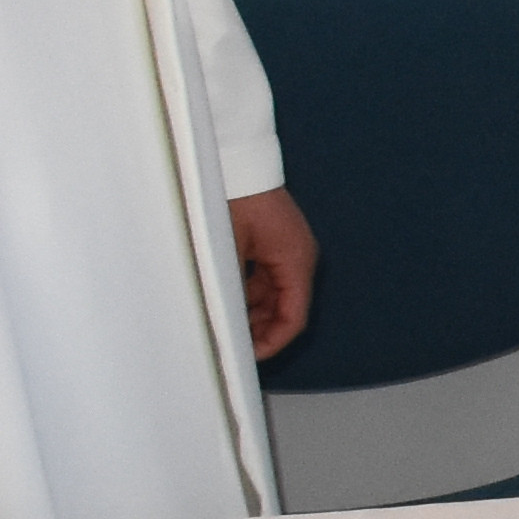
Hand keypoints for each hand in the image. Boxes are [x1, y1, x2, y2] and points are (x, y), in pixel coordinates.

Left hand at [231, 189, 320, 362]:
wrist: (235, 160)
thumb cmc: (234, 198)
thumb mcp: (228, 251)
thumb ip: (231, 289)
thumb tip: (223, 324)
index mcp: (296, 261)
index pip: (294, 318)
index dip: (272, 343)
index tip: (246, 357)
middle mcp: (297, 258)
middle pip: (285, 310)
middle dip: (259, 331)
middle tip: (229, 345)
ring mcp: (285, 251)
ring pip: (272, 297)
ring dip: (250, 314)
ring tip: (221, 325)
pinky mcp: (272, 244)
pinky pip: (263, 280)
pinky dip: (246, 295)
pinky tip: (223, 300)